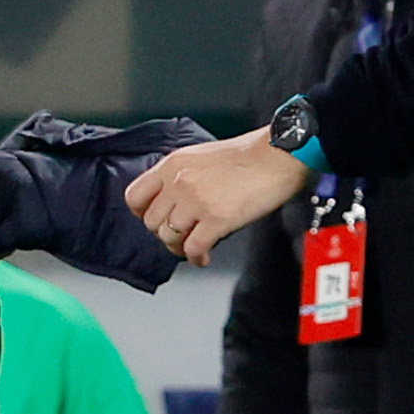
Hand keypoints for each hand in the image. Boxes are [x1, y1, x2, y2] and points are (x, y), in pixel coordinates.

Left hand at [126, 131, 306, 268]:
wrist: (278, 156)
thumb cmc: (249, 155)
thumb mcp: (202, 156)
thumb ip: (182, 176)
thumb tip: (174, 201)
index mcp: (173, 164)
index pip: (135, 196)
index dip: (142, 214)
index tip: (154, 220)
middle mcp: (179, 182)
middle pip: (151, 222)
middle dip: (164, 234)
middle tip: (179, 237)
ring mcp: (196, 201)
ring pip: (168, 238)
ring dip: (179, 248)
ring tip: (193, 249)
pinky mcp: (216, 220)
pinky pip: (192, 249)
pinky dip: (196, 257)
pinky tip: (204, 257)